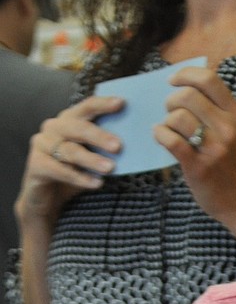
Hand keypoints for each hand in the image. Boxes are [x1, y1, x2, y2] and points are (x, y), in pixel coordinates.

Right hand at [16, 95, 124, 223]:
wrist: (48, 200)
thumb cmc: (73, 175)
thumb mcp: (91, 159)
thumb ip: (104, 149)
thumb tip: (131, 146)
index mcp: (69, 120)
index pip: (86, 107)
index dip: (102, 104)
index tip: (122, 103)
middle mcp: (53, 128)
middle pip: (78, 127)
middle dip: (99, 136)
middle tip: (118, 146)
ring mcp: (42, 144)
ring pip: (70, 150)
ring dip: (91, 160)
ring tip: (110, 168)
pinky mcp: (35, 164)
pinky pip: (59, 169)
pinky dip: (79, 177)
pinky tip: (96, 183)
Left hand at [155, 65, 235, 232]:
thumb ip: (218, 111)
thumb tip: (186, 87)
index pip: (208, 79)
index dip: (185, 74)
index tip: (173, 81)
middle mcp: (227, 128)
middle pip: (188, 95)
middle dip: (171, 101)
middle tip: (171, 113)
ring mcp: (214, 148)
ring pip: (177, 116)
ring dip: (166, 120)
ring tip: (169, 130)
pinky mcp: (199, 166)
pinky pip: (170, 140)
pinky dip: (160, 135)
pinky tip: (161, 138)